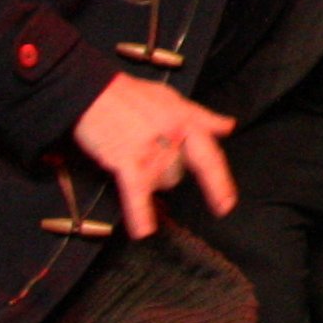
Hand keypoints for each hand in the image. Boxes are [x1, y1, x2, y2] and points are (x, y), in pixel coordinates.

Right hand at [73, 72, 236, 235]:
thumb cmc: (132, 95)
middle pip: (178, 176)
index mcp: (187, 122)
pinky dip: (140, 213)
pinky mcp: (125, 159)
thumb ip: (203, 117)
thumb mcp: (173, 100)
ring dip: (148, 179)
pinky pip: (137, 192)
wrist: (94, 92)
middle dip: (164, 172)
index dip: (220, 184)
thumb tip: (229, 126)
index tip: (226, 205)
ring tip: (131, 157)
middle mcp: (174, 137)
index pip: (210, 158)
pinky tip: (144, 231)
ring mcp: (151, 149)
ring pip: (160, 184)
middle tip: (145, 152)